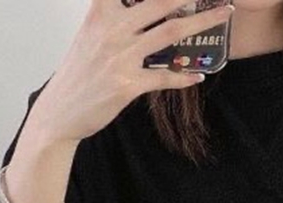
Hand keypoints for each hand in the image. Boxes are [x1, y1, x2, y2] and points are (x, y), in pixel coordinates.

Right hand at [30, 0, 234, 143]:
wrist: (59, 112)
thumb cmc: (78, 75)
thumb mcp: (90, 35)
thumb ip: (113, 18)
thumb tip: (138, 11)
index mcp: (101, 12)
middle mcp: (111, 29)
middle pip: (159, 2)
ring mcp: (120, 57)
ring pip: (169, 33)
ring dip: (200, 22)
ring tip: (223, 13)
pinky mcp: (126, 85)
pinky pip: (163, 77)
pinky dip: (183, 76)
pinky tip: (198, 75)